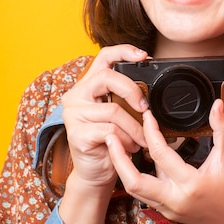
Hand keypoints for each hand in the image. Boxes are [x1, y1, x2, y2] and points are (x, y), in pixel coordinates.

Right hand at [61, 44, 149, 194]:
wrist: (96, 172)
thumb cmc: (110, 141)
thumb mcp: (119, 114)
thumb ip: (126, 98)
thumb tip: (150, 88)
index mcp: (87, 86)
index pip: (103, 57)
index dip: (124, 51)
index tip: (144, 56)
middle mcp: (76, 96)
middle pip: (108, 78)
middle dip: (133, 91)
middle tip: (145, 108)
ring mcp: (73, 115)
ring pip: (114, 110)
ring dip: (135, 128)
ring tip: (140, 140)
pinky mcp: (77, 134)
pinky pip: (110, 131)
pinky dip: (126, 140)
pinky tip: (130, 147)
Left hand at [106, 98, 223, 223]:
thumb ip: (221, 130)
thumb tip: (217, 106)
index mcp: (189, 184)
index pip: (161, 154)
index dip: (150, 132)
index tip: (147, 116)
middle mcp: (174, 199)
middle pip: (134, 181)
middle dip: (118, 157)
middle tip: (111, 135)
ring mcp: (167, 208)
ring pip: (134, 189)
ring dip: (122, 167)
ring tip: (114, 145)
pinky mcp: (164, 211)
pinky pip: (143, 193)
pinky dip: (134, 175)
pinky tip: (130, 160)